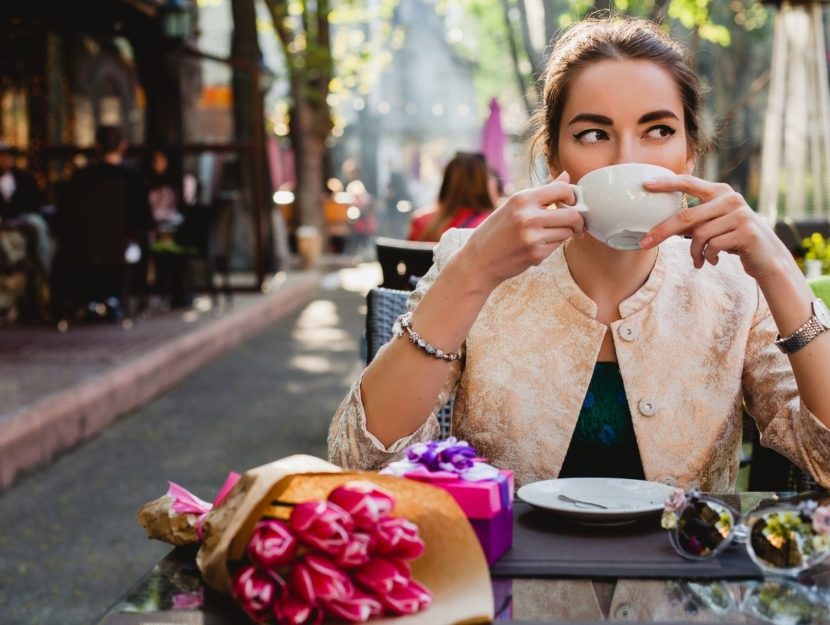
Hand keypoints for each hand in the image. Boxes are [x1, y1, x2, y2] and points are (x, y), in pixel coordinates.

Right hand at [460, 171, 584, 289]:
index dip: (572, 196)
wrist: (478, 261)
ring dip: (565, 234)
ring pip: (568, 232)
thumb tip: (566, 176)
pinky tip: (537, 246)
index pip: (562, 189)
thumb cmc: (496, 232)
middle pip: (572, 214)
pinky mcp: (536, 254)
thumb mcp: (514, 206)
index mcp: (522, 198)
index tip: (571, 203)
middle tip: (575, 224)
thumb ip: (543, 192)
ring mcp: (532, 236)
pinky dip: (553, 245)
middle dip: (578, 220)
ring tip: (549, 235)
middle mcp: (528, 216)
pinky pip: (558, 246)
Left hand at [639, 174, 788, 280]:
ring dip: (693, 252)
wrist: (766, 256)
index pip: (689, 183)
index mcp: (719, 192)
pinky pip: (712, 246)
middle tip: (645, 243)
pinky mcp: (746, 232)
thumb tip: (657, 225)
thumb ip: (692, 219)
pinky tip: (712, 260)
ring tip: (698, 259)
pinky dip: (707, 257)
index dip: (666, 183)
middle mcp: (730, 199)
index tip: (645, 184)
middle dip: (662, 231)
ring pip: (699, 235)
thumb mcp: (713, 224)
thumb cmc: (732, 238)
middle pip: (686, 216)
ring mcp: (740, 215)